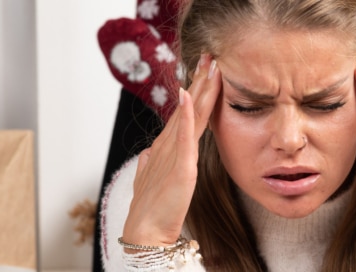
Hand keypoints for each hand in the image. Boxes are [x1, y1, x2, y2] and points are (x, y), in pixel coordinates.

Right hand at [122, 54, 220, 248]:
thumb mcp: (152, 180)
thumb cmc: (151, 208)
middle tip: (209, 56)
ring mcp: (173, 153)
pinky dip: (185, 115)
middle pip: (189, 107)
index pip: (185, 113)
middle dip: (199, 81)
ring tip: (207, 66)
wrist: (146, 231)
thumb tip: (147, 154)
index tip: (204, 71)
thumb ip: (151, 164)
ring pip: (189, 115)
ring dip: (198, 89)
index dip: (195, 91)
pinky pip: (183, 135)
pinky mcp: (179, 166)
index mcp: (167, 147)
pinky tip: (187, 96)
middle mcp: (169, 145)